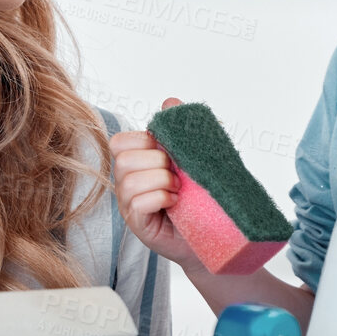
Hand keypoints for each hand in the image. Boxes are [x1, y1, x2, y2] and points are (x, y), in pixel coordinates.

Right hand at [107, 97, 208, 273]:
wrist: (217, 234)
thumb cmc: (202, 197)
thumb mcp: (195, 158)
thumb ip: (181, 131)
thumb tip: (170, 102)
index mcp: (137, 163)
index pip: (120, 141)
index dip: (143, 140)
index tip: (167, 150)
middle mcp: (127, 183)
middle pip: (123, 159)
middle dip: (155, 161)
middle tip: (177, 174)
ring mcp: (129, 205)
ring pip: (128, 180)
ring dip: (160, 180)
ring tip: (178, 190)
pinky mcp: (138, 225)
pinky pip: (137, 203)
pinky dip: (159, 197)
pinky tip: (174, 203)